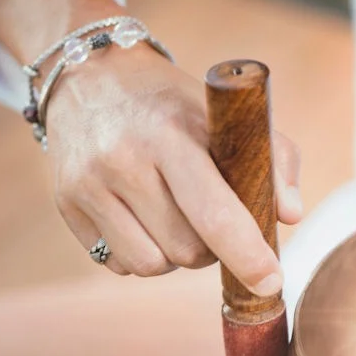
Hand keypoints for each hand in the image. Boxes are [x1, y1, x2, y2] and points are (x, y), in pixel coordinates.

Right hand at [45, 45, 302, 293]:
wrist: (90, 74)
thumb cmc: (173, 103)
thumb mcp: (226, 113)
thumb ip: (274, 157)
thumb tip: (289, 215)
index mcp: (172, 133)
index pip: (215, 213)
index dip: (248, 255)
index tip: (271, 281)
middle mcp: (124, 159)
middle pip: (187, 250)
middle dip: (213, 250)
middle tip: (214, 220)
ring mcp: (88, 184)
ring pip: (153, 266)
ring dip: (176, 256)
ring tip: (176, 217)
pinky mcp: (65, 204)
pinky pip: (119, 263)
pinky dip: (142, 253)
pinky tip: (142, 217)